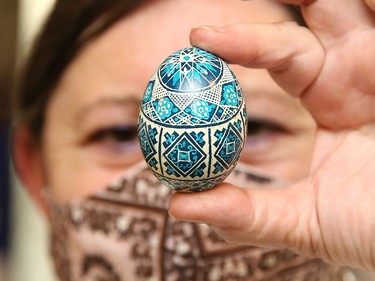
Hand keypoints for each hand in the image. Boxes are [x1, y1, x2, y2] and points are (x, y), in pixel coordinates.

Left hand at [169, 0, 374, 270]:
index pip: (278, 54)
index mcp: (331, 97)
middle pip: (311, 14)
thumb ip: (245, 213)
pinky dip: (369, 2)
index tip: (197, 38)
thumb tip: (177, 205)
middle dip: (274, 4)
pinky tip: (356, 1)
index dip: (239, 42)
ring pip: (350, 2)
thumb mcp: (301, 222)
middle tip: (217, 14)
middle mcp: (357, 71)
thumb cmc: (369, 228)